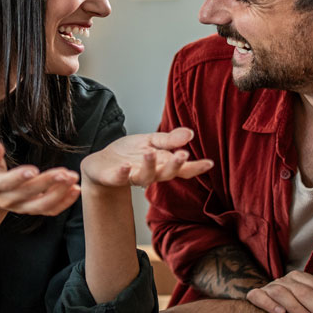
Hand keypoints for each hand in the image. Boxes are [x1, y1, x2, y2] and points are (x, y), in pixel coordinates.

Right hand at [0, 142, 80, 216]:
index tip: (34, 170)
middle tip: (64, 173)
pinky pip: (50, 210)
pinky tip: (75, 189)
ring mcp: (21, 207)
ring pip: (42, 205)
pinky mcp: (33, 209)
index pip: (6, 183)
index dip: (19, 177)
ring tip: (73, 179)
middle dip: (48, 183)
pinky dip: (64, 202)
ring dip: (60, 193)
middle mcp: (8, 200)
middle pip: (29, 193)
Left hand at [80, 128, 213, 187]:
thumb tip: (190, 133)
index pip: (183, 168)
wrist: (102, 162)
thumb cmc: (128, 153)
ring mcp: (133, 176)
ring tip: (151, 153)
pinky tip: (125, 167)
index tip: (209, 163)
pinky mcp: (115, 177)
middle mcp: (151, 173)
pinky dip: (123, 173)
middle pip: (167, 173)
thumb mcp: (150, 141)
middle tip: (183, 155)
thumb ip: (169, 139)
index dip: (196, 167)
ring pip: (145, 177)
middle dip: (175, 165)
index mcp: (162, 163)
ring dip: (149, 166)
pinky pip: (120, 178)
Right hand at [244, 270, 312, 312]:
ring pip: (282, 294)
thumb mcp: (312, 294)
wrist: (266, 307)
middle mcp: (285, 280)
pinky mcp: (255, 295)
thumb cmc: (294, 302)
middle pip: (303, 291)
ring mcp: (269, 288)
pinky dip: (269, 304)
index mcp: (300, 278)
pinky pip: (259, 297)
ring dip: (297, 308)